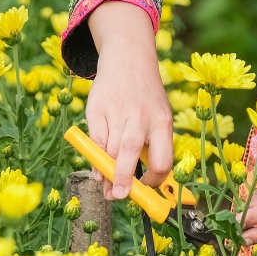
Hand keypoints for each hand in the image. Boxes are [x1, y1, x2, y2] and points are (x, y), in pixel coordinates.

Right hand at [83, 1, 173, 200]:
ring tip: (105, 188)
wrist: (128, 58)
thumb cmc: (146, 98)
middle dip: (123, 178)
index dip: (153, 180)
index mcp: (162, 122)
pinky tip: (96, 168)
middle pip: (130, 152)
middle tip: (118, 197)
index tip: (145, 189)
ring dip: (106, 172)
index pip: (162, 160)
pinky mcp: (97, 107)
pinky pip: (95, 138)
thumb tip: (141, 185)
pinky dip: (94, 155)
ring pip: (109, 148)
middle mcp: (140, 116)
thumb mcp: (159, 117)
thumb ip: (152, 147)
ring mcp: (117, 111)